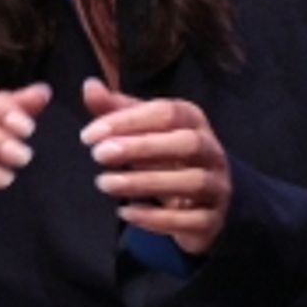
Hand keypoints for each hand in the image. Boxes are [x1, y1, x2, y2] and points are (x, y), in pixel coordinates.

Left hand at [79, 78, 230, 255]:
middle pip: (188, 143)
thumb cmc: (166, 156)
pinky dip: (156, 217)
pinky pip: (190, 219)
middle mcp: (212, 151)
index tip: (89, 134)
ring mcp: (217, 187)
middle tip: (98, 155)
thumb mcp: (144, 130)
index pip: (168, 112)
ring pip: (192, 182)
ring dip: (145, 182)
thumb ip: (117, 110)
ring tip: (104, 183)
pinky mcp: (212, 220)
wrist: (202, 200)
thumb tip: (89, 85)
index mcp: (194, 121)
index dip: (128, 120)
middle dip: (141, 147)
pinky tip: (125, 212)